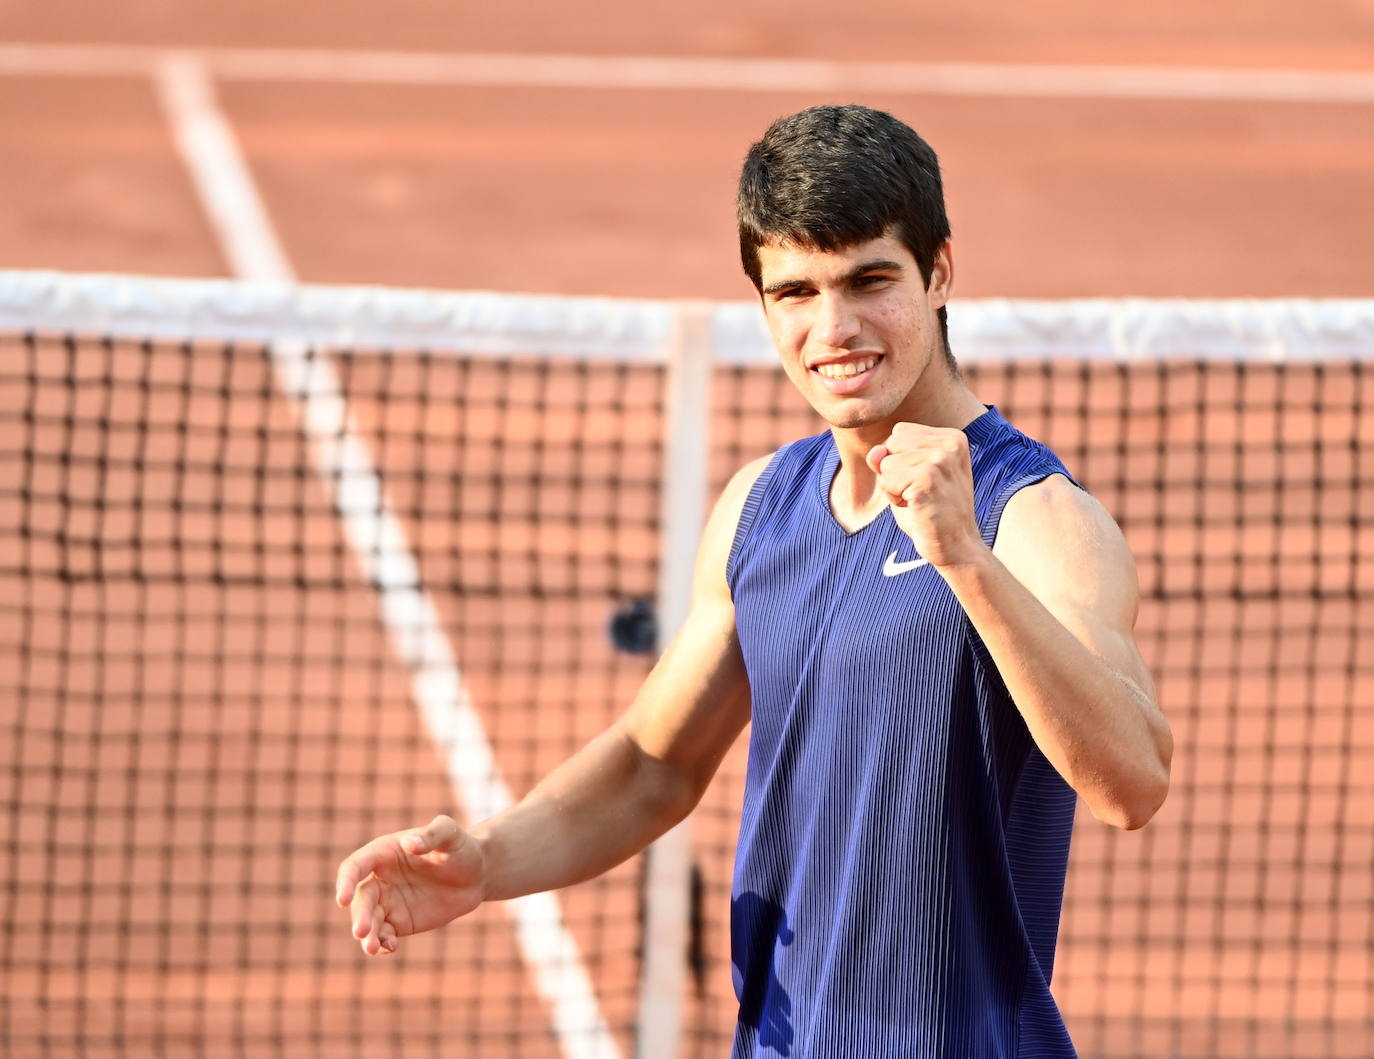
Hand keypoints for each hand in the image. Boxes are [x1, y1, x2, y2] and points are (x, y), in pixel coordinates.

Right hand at [335, 814, 486, 955]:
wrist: (477, 874)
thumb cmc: (461, 847)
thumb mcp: (451, 834)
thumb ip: (431, 835)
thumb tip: (409, 843)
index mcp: (384, 853)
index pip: (355, 867)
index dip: (346, 882)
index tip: (343, 899)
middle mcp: (380, 878)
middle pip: (361, 898)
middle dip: (359, 915)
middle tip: (361, 931)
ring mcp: (388, 902)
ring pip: (369, 921)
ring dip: (367, 935)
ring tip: (373, 948)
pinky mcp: (399, 922)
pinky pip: (384, 935)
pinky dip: (383, 944)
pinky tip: (390, 948)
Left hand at [865, 423, 984, 568]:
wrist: (956, 546)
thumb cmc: (932, 511)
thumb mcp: (908, 476)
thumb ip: (888, 457)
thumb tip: (874, 452)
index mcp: (952, 437)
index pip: (900, 432)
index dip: (900, 460)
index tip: (923, 481)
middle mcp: (950, 444)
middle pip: (891, 443)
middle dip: (894, 470)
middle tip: (920, 492)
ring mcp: (940, 461)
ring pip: (885, 462)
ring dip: (893, 487)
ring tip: (919, 501)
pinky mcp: (927, 481)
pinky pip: (886, 481)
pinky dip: (893, 498)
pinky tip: (915, 508)